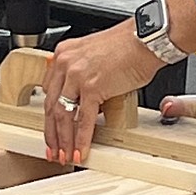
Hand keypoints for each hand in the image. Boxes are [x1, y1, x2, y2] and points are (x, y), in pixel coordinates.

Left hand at [41, 20, 162, 163]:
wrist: (146, 39)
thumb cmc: (128, 45)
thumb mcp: (94, 54)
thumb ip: (83, 74)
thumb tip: (84, 101)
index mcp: (64, 53)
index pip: (49, 90)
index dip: (49, 114)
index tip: (51, 127)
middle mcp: (66, 62)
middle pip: (51, 105)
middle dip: (51, 132)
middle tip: (53, 149)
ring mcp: (77, 74)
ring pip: (63, 115)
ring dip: (63, 140)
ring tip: (65, 155)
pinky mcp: (92, 87)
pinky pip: (83, 120)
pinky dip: (81, 139)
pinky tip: (80, 150)